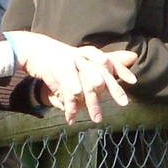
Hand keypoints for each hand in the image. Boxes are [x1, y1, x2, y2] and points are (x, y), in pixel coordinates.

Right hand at [9, 32, 136, 122]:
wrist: (34, 48)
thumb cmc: (63, 58)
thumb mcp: (84, 59)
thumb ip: (105, 62)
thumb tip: (132, 57)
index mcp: (88, 54)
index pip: (109, 61)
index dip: (121, 70)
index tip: (133, 81)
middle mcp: (81, 57)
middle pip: (100, 73)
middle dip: (112, 89)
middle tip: (124, 103)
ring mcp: (68, 62)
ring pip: (85, 85)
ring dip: (92, 103)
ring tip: (97, 118)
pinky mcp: (55, 70)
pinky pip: (67, 91)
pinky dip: (71, 105)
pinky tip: (73, 116)